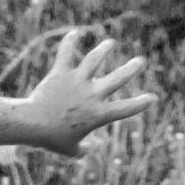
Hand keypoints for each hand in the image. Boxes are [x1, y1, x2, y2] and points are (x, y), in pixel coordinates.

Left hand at [24, 28, 156, 156]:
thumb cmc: (50, 140)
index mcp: (98, 115)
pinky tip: (74, 33)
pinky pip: (65, 53)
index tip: (153, 98)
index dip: (141, 103)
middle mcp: (92, 95)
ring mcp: (77, 81)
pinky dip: (69, 42)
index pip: (126, 109)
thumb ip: (81, 151)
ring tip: (110, 43)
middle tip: (140, 62)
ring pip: (94, 59)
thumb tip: (86, 149)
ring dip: (104, 49)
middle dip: (131, 69)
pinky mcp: (60, 73)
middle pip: (117, 78)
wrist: (31, 125)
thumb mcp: (69, 151)